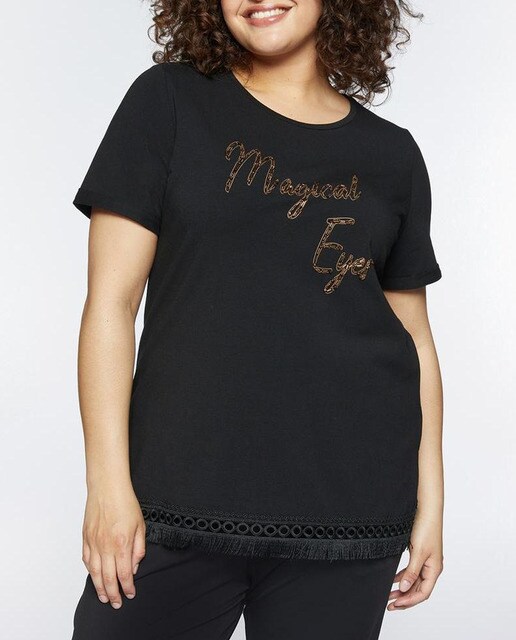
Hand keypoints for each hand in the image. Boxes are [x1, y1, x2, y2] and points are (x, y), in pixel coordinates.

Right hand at [81, 485, 145, 608]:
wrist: (107, 487)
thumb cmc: (125, 503)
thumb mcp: (141, 525)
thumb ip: (139, 548)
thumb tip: (134, 566)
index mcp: (122, 543)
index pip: (124, 573)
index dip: (127, 587)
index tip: (130, 594)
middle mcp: (106, 546)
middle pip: (108, 578)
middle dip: (113, 593)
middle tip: (116, 603)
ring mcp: (93, 542)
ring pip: (95, 572)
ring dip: (99, 587)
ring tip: (104, 597)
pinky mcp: (85, 538)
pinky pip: (86, 560)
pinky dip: (90, 571)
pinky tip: (95, 577)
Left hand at [387, 511, 443, 610]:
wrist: (426, 509)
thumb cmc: (426, 528)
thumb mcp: (418, 552)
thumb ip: (411, 571)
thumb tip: (405, 589)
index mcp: (434, 569)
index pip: (423, 593)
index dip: (409, 601)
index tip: (395, 604)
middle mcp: (431, 568)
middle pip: (418, 590)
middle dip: (405, 599)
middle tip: (389, 605)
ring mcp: (425, 561)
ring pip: (414, 582)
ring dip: (403, 590)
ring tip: (389, 596)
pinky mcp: (419, 554)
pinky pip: (411, 572)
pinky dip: (403, 578)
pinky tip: (394, 581)